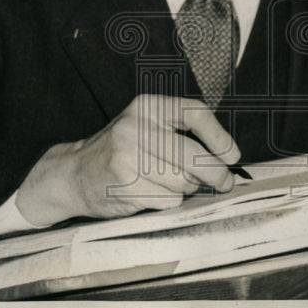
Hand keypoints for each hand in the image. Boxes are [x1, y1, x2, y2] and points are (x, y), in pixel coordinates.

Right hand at [14, 95, 240, 225]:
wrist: (74, 173)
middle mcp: (136, 126)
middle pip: (194, 154)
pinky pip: (167, 200)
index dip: (220, 137)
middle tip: (224, 182)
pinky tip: (149, 193)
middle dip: (215, 174)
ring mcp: (127, 156)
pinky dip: (167, 201)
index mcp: (148, 105)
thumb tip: (228, 159)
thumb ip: (182, 134)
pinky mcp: (124, 185)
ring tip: (165, 182)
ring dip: (185, 189)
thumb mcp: (147, 127)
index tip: (233, 156)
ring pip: (183, 181)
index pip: (195, 113)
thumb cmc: (123, 150)